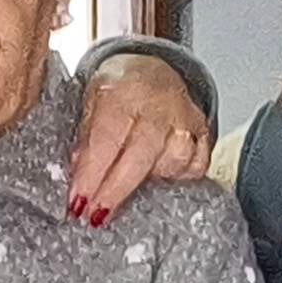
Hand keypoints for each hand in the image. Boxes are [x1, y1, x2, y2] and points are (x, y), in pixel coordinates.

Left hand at [69, 55, 212, 225]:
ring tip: (130, 189)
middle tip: (96, 216)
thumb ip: (85, 138)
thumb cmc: (117, 89)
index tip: (79, 202)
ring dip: (150, 181)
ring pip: (175, 160)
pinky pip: (198, 163)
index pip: (106, 140)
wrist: (150, 66)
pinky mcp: (203, 130)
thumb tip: (78, 175)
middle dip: (115, 191)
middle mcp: (157, 105)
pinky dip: (181, 176)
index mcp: (122, 94)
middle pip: (140, 156)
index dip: (92, 175)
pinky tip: (161, 180)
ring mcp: (184, 117)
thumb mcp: (89, 101)